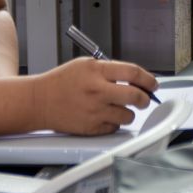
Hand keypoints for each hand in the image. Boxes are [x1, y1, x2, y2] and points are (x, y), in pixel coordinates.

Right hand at [32, 57, 157, 135]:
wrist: (39, 101)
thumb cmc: (61, 82)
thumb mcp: (85, 65)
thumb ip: (110, 70)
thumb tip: (136, 78)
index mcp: (96, 71)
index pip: (133, 73)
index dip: (148, 79)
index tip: (153, 84)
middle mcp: (97, 91)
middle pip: (136, 96)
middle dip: (145, 98)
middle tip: (145, 99)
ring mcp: (94, 111)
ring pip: (128, 115)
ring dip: (129, 112)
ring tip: (119, 107)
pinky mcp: (91, 127)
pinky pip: (114, 127)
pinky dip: (114, 123)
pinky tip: (104, 116)